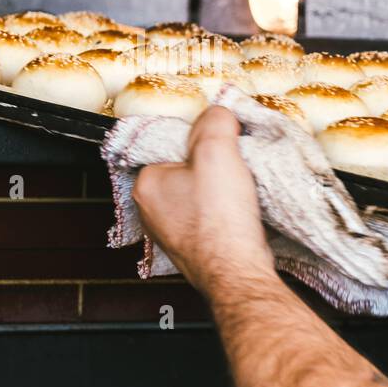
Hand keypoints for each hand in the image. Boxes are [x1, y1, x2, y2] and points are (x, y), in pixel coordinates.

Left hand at [132, 106, 274, 293]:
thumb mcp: (217, 150)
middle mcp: (152, 211)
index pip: (171, 145)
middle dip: (213, 165)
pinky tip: (241, 213)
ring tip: (241, 190)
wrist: (238, 272)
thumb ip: (215, 121)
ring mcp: (172, 232)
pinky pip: (211, 218)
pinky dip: (227, 213)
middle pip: (187, 169)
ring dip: (223, 189)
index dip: (201, 140)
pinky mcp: (195, 249)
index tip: (222, 144)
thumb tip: (218, 113)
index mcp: (146, 184)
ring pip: (201, 194)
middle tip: (235, 165)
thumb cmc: (220, 220)